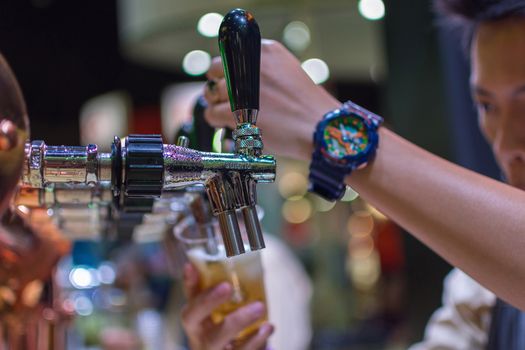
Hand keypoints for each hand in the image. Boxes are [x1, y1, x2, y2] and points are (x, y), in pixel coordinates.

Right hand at [181, 263, 272, 349]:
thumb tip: (247, 243)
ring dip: (239, 321)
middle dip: (208, 300)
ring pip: (218, 338)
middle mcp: (198, 334)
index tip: (190, 265)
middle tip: (226, 286)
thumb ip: (230, 285)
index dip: (188, 283)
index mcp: (194, 317)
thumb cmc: (229, 327)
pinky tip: (268, 328)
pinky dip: (256, 341)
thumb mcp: (224, 309)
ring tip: (260, 306)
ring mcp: (212, 349)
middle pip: (192, 318)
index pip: (186, 294)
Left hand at [204, 39, 339, 160]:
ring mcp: (240, 87)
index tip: (231, 84)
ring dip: (218, 105)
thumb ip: (263, 72)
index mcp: (265, 51)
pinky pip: (212, 113)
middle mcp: (249, 64)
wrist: (319, 128)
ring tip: (232, 117)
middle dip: (219, 87)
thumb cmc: (308, 108)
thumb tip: (237, 81)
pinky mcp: (234, 111)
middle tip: (227, 101)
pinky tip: (228, 126)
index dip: (227, 71)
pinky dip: (216, 121)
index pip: (230, 54)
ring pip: (212, 94)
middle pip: (216, 71)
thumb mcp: (288, 73)